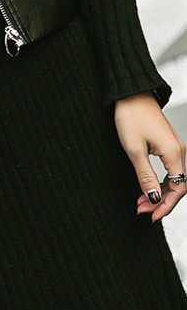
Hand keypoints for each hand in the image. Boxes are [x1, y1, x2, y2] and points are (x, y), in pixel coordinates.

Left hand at [114, 92, 186, 221]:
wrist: (130, 93)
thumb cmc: (131, 116)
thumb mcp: (134, 149)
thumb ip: (145, 176)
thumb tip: (154, 198)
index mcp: (175, 153)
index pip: (179, 188)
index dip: (166, 205)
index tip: (151, 215)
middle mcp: (179, 151)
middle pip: (178, 185)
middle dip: (161, 201)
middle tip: (141, 210)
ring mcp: (174, 147)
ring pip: (173, 178)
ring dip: (159, 193)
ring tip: (140, 202)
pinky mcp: (167, 144)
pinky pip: (168, 169)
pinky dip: (158, 181)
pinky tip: (145, 188)